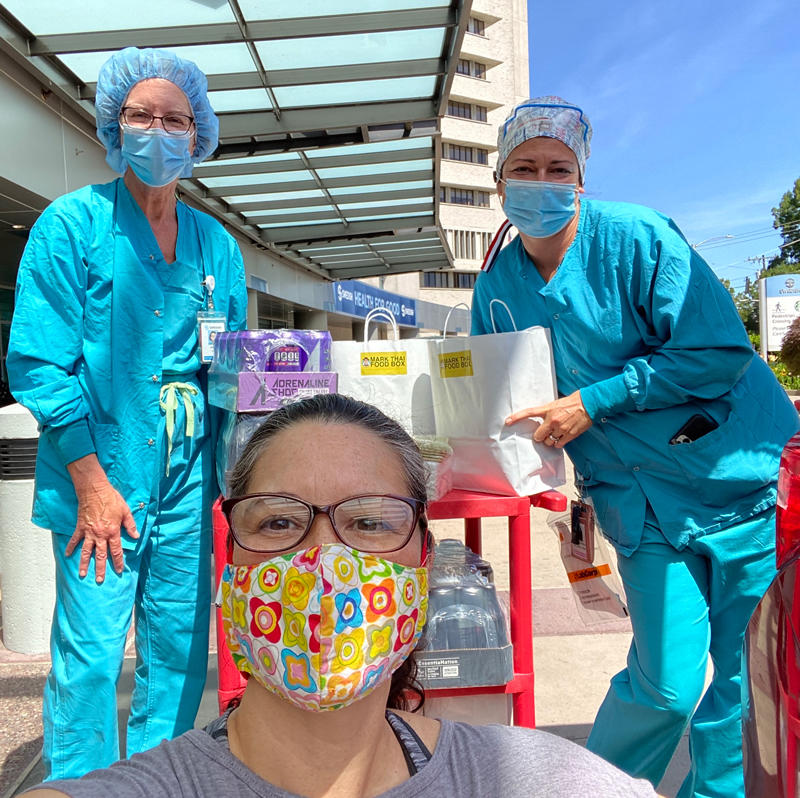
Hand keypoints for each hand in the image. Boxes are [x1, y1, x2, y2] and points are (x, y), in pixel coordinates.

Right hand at [66, 455, 138, 582]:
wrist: (95, 490)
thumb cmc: (112, 499)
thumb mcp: (126, 511)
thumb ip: (131, 525)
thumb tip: (136, 536)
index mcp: (113, 532)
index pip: (116, 551)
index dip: (118, 562)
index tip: (119, 571)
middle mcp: (100, 535)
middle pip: (100, 555)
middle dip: (100, 569)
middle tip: (100, 580)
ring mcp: (89, 532)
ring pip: (86, 552)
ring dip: (84, 564)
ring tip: (83, 575)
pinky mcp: (80, 527)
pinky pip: (74, 540)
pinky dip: (71, 548)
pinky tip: (68, 555)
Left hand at [505, 390, 592, 448]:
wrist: (589, 403)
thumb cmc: (573, 402)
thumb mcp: (556, 403)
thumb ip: (548, 412)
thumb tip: (542, 421)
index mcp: (548, 409)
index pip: (528, 412)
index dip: (516, 417)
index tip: (507, 421)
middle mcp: (552, 420)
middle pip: (537, 436)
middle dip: (539, 436)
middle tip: (543, 433)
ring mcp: (561, 428)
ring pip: (548, 442)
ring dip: (549, 440)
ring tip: (556, 433)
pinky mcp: (569, 434)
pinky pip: (558, 444)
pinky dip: (559, 443)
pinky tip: (562, 437)